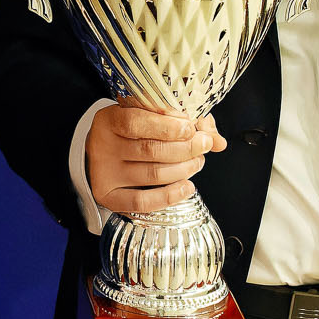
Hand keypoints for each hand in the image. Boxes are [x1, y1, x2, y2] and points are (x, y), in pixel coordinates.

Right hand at [85, 98, 227, 217]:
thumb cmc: (131, 131)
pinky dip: (169, 196)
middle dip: (185, 148)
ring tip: (197, 161)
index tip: (191, 128)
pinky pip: (141, 201)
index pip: (137, 123)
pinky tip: (187, 186)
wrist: (102, 151)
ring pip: (152, 175)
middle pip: (150, 150)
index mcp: (109, 120)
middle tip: (204, 144)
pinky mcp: (108, 196)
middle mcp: (103, 147)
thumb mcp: (151, 116)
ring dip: (184, 169)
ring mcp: (104, 174)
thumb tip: (217, 140)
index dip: (168, 127)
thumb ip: (184, 123)